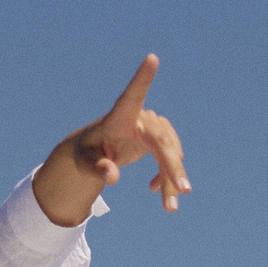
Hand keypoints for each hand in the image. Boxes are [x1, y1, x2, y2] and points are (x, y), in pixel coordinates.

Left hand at [44, 53, 192, 222]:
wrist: (94, 154)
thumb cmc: (85, 154)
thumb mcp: (84, 163)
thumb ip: (95, 167)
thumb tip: (110, 176)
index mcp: (120, 117)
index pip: (132, 95)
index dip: (143, 77)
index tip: (152, 58)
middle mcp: (141, 119)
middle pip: (162, 141)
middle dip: (173, 166)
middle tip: (183, 191)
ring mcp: (153, 128)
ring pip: (171, 153)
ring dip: (174, 180)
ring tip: (169, 208)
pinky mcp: (159, 140)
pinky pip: (171, 159)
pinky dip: (168, 178)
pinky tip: (157, 192)